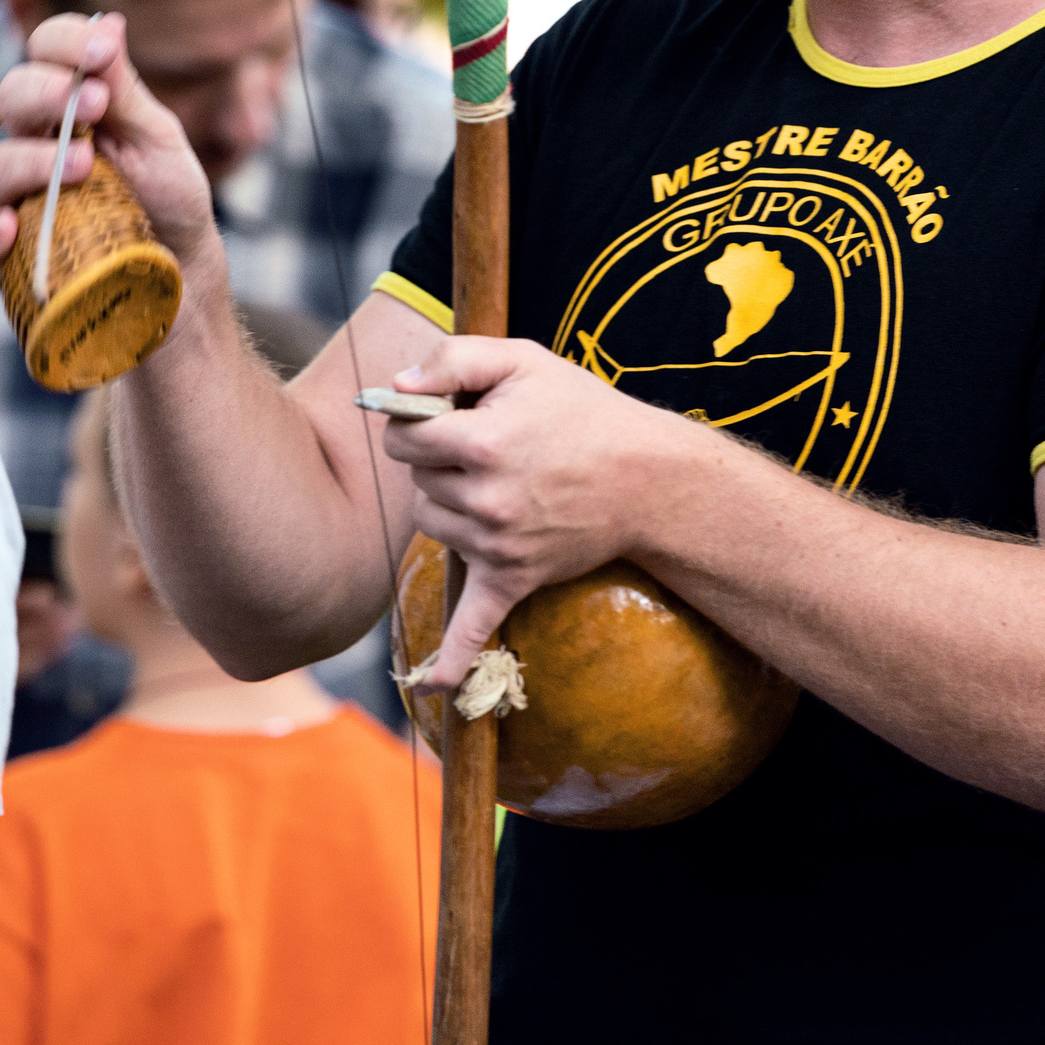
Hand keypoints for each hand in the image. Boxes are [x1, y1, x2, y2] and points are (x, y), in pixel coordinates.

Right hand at [0, 12, 219, 279]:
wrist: (180, 269)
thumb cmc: (168, 195)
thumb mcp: (157, 138)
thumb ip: (126, 89)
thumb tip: (109, 22)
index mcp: (70, 101)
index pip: (45, 51)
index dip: (66, 43)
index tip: (102, 52)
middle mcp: (35, 139)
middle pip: (11, 96)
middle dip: (47, 92)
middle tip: (94, 106)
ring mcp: (19, 194)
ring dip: (36, 159)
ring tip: (85, 167)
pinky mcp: (10, 252)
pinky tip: (10, 229)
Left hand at [383, 337, 708, 687]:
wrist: (647, 477)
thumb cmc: (581, 411)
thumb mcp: (522, 360)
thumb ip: (453, 357)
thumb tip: (397, 382)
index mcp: (480, 443)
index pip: (402, 436)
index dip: (415, 421)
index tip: (444, 417)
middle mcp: (485, 499)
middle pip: (414, 483)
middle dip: (435, 461)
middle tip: (484, 447)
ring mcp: (498, 545)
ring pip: (431, 525)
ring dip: (447, 507)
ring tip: (494, 485)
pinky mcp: (513, 579)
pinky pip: (476, 627)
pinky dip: (452, 660)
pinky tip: (430, 687)